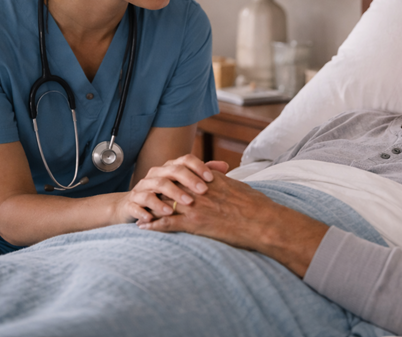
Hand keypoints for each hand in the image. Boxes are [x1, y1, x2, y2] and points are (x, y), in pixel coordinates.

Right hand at [114, 155, 227, 223]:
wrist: (133, 206)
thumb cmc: (165, 196)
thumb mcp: (183, 185)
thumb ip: (202, 175)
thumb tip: (224, 166)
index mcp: (170, 167)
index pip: (186, 160)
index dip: (198, 167)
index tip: (211, 178)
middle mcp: (157, 174)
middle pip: (173, 171)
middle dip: (188, 181)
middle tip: (202, 192)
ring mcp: (143, 187)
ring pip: (157, 185)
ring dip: (171, 195)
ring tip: (183, 206)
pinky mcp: (132, 202)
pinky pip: (139, 203)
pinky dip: (148, 210)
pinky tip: (157, 218)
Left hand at [137, 172, 328, 276]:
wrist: (263, 222)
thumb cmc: (258, 207)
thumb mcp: (241, 188)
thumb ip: (227, 183)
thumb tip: (223, 181)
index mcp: (212, 181)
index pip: (186, 174)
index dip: (172, 177)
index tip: (163, 179)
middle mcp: (200, 190)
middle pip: (171, 186)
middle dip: (157, 189)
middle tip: (144, 192)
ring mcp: (197, 206)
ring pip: (165, 203)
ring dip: (149, 206)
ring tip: (137, 209)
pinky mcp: (196, 223)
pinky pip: (168, 223)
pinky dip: (153, 225)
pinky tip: (143, 227)